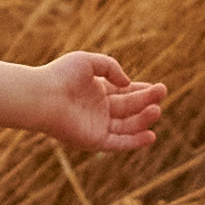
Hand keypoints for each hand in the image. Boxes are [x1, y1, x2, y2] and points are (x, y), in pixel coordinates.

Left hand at [30, 51, 166, 155]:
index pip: (125, 93)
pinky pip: (119, 143)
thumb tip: (128, 83)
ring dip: (143, 120)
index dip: (142, 91)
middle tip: (162, 92)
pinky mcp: (94, 140)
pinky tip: (151, 135)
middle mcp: (98, 109)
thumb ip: (111, 68)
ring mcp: (97, 125)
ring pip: (127, 125)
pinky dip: (135, 141)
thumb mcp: (89, 62)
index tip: (158, 88)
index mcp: (96, 91)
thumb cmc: (61, 75)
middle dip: (146, 101)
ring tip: (157, 110)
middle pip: (129, 107)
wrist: (42, 95)